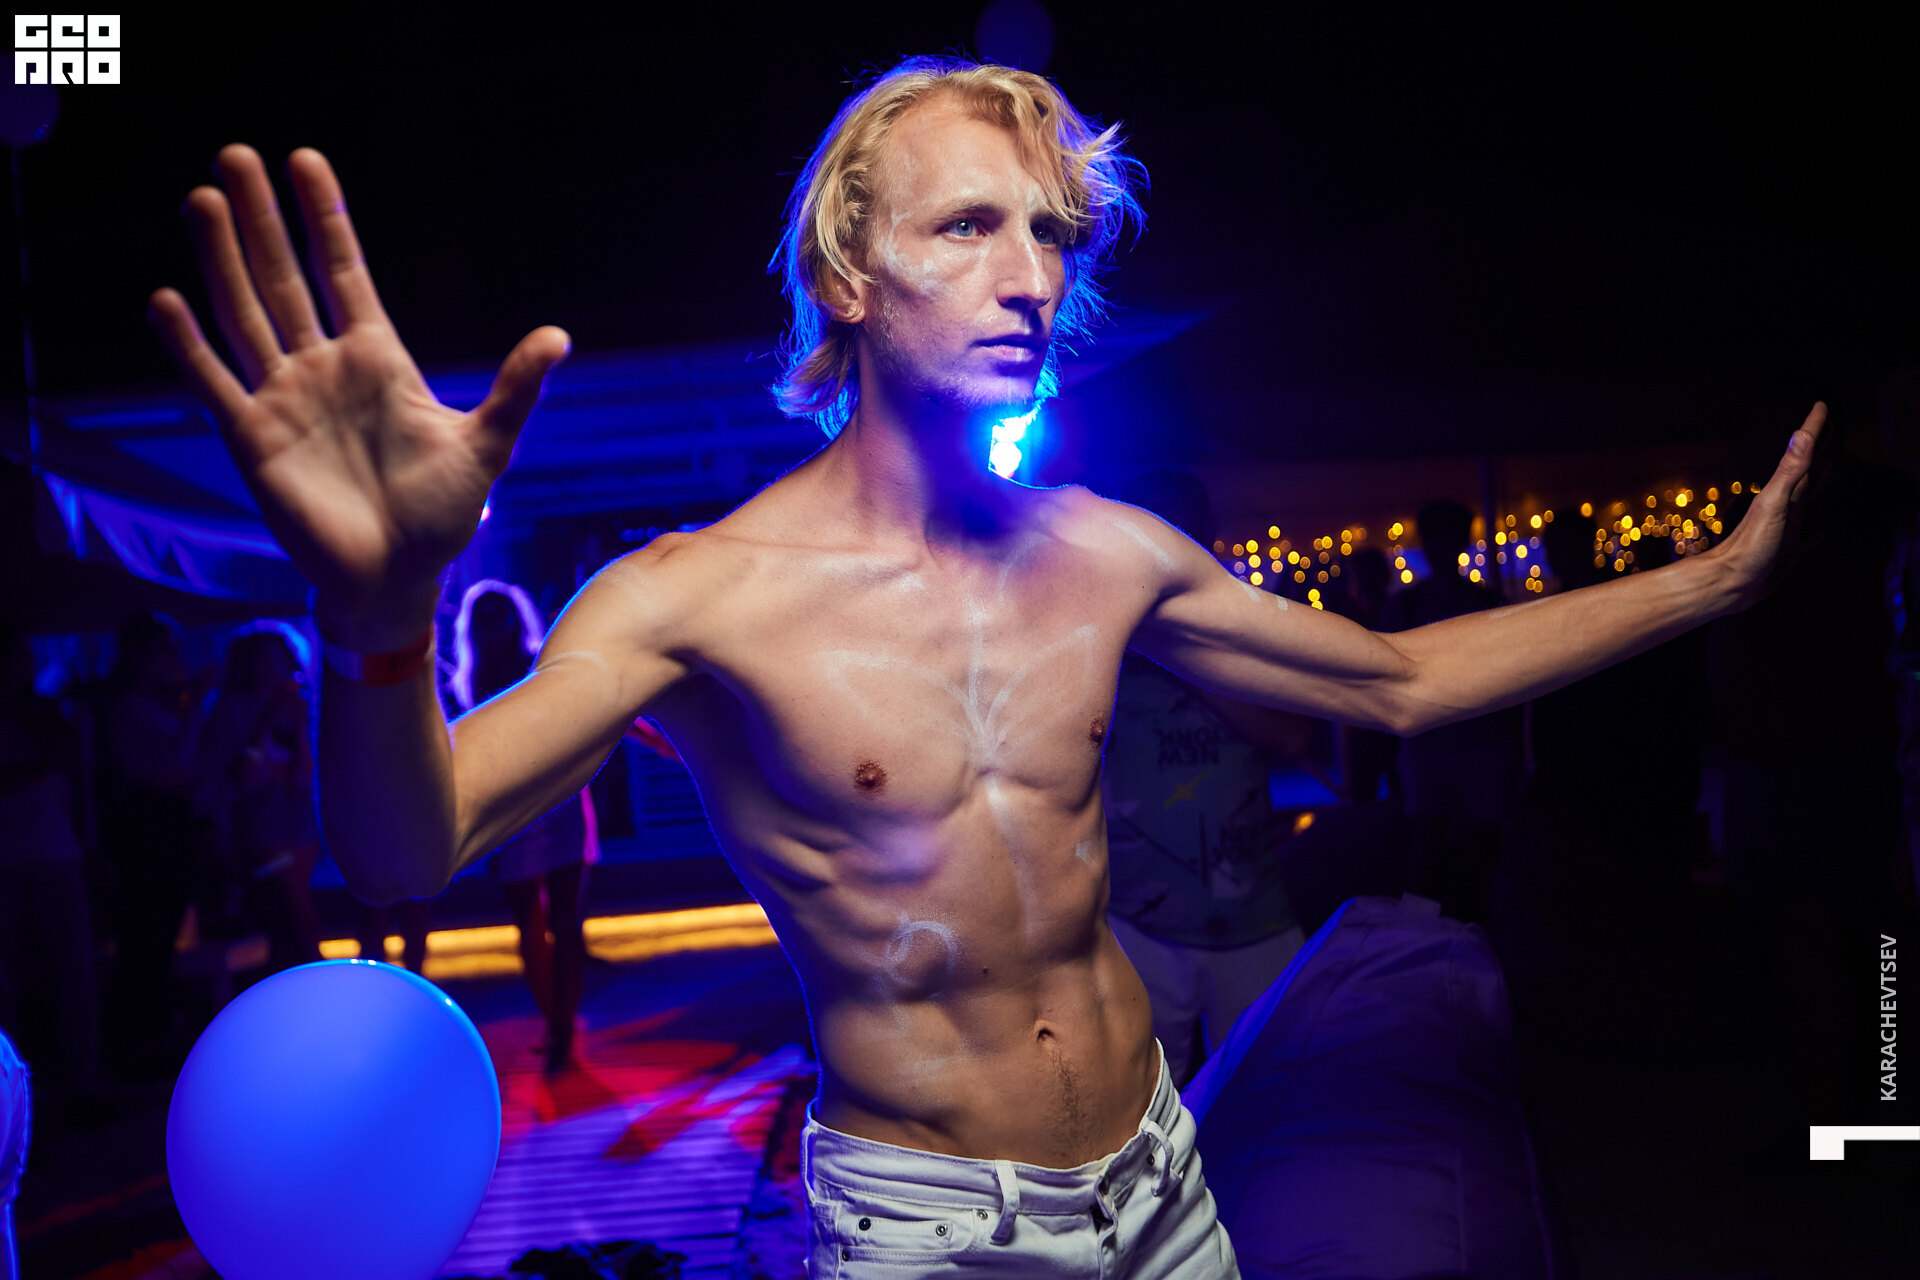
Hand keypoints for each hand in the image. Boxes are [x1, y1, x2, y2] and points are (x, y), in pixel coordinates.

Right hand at [146, 145, 570, 648]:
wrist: (397, 579)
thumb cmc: (441, 516)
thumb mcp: (486, 445)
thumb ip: (514, 389)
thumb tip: (559, 336)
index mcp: (378, 360)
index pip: (344, 273)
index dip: (326, 220)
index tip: (307, 161)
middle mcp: (324, 369)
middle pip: (285, 278)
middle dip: (263, 220)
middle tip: (237, 155)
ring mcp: (284, 399)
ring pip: (245, 314)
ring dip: (221, 259)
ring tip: (203, 199)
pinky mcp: (252, 439)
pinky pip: (214, 383)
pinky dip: (189, 345)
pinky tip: (166, 300)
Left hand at [1707, 402, 1825, 610]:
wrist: (1731, 583)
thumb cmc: (1751, 546)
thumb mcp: (1775, 504)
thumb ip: (1789, 471)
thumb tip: (1801, 434)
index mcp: (1787, 491)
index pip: (1803, 451)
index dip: (1813, 428)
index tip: (1820, 404)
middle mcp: (1787, 504)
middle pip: (1808, 470)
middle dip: (1819, 450)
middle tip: (1828, 429)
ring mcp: (1787, 525)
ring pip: (1809, 498)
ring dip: (1819, 483)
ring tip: (1829, 468)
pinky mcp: (1787, 549)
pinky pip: (1807, 536)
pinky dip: (1817, 530)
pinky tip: (1820, 531)